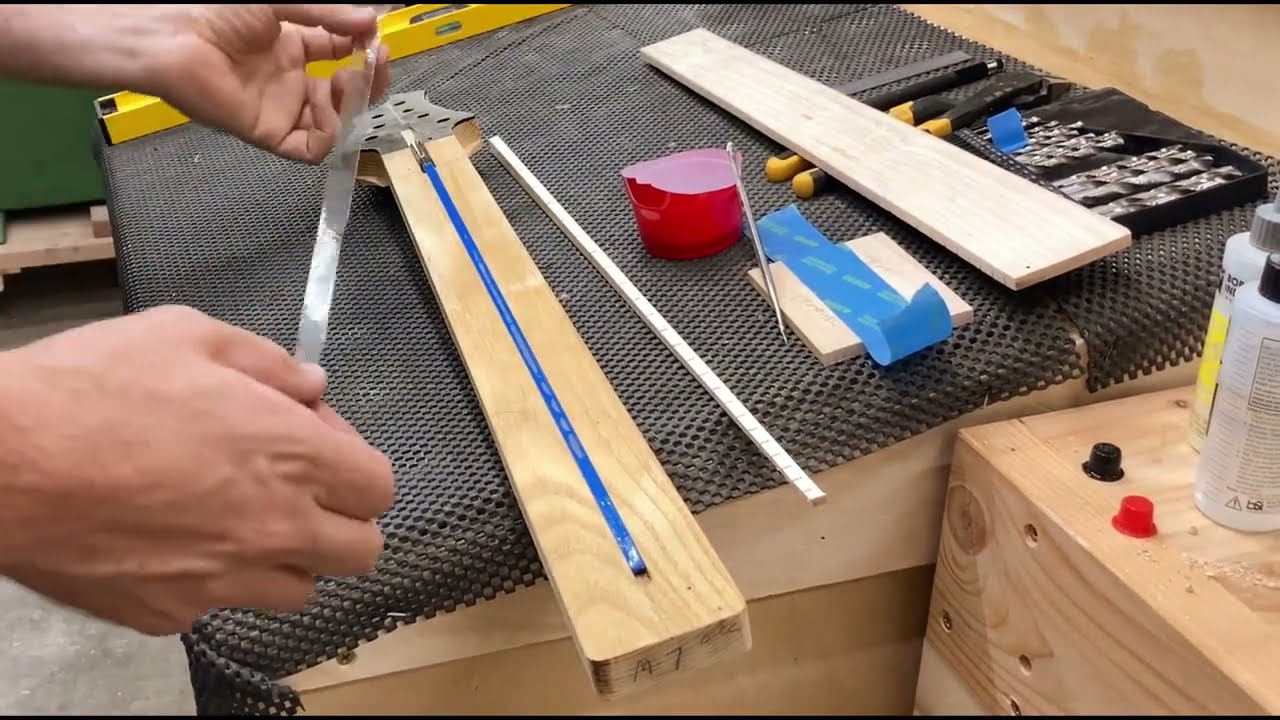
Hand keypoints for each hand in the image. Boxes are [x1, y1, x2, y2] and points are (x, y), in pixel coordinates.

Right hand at [0, 305, 394, 635]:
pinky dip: (211, 580)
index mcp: (289, 455)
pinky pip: (218, 607)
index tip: (319, 443)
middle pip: (361, 552)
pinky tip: (173, 539)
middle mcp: (271, 527)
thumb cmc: (87, 389)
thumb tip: (311, 384)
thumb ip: (267, 363)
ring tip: (239, 517)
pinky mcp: (169, 613)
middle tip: (299, 490)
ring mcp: (221, 579)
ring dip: (288, 557)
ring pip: (300, 591)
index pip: (378, 487)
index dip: (355, 463)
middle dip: (343, 519)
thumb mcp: (186, 335)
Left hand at [147, 4, 392, 163]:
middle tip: (375, 64)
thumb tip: (371, 22)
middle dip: (368, 81)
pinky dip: (329, 135)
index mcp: (290, 47)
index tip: (376, 41)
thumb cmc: (218, 13)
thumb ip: (327, 15)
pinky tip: (328, 110)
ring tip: (348, 83)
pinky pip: (310, 149)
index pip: (338, 54)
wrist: (178, 40)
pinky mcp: (271, 133)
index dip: (362, 49)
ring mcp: (282, 108)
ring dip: (352, 106)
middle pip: (344, 93)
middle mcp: (289, 80)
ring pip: (334, 123)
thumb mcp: (281, 4)